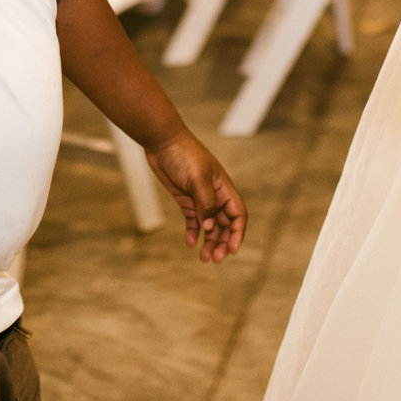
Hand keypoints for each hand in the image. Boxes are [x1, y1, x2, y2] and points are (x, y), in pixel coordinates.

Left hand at [145, 129, 245, 263]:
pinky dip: (193, 232)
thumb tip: (210, 227)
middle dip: (222, 242)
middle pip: (224, 224)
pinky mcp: (186, 199)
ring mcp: (200, 198)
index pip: (238, 214)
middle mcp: (215, 195)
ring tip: (204, 257)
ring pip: (209, 225)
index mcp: (224, 188)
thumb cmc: (184, 154)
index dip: (237, 233)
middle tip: (214, 259)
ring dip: (209, 241)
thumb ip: (205, 204)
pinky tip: (190, 243)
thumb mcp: (197, 179)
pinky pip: (193, 221)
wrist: (162, 141)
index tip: (231, 249)